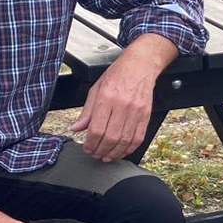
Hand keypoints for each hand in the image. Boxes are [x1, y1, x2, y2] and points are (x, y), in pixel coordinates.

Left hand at [73, 33, 173, 160]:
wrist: (140, 65)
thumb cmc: (117, 75)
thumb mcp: (96, 89)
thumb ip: (86, 111)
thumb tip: (76, 128)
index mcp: (106, 98)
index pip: (96, 129)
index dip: (90, 144)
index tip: (86, 148)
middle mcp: (122, 105)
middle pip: (110, 138)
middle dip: (100, 151)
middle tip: (95, 154)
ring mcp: (136, 111)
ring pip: (124, 141)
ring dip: (114, 153)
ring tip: (106, 156)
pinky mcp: (146, 115)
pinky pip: (138, 138)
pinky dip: (129, 148)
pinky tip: (121, 151)